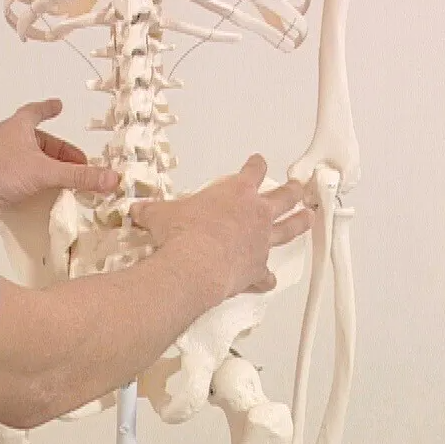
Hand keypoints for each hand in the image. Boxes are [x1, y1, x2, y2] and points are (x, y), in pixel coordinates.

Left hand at [0, 98, 119, 230]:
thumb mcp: (46, 172)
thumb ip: (80, 176)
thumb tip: (112, 178)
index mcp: (18, 128)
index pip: (35, 111)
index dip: (48, 108)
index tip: (59, 105)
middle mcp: (9, 143)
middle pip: (40, 142)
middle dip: (62, 152)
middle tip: (82, 163)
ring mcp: (3, 165)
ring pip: (33, 163)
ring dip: (52, 170)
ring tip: (72, 180)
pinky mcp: (0, 185)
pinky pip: (25, 182)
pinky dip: (40, 186)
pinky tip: (51, 196)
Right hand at [130, 154, 312, 298]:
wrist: (194, 264)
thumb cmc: (184, 234)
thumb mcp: (160, 215)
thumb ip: (150, 211)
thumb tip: (135, 211)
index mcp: (236, 193)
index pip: (252, 171)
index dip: (256, 165)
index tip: (258, 162)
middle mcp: (255, 215)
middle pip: (284, 197)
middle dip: (293, 191)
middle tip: (299, 187)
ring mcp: (260, 242)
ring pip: (289, 229)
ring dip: (300, 223)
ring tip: (309, 218)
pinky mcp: (258, 269)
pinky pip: (266, 275)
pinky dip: (267, 278)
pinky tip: (268, 281)